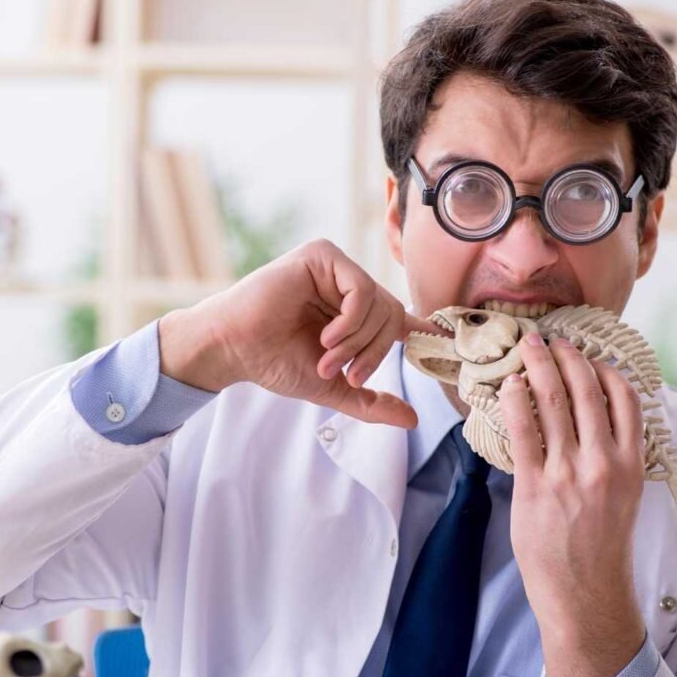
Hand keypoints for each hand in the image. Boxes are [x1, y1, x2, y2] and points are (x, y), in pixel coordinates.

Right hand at [158, 239, 441, 427]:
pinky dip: (352, 321)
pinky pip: (362, 289)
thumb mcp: (332, 387)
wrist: (235, 349)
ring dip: (358, 342)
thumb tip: (411, 420)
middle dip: (374, 352)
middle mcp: (346, 285)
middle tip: (348, 374)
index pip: (397, 316)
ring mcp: (335, 268)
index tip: (441, 340)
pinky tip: (327, 336)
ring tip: (327, 357)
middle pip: (392, 314)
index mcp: (349, 310)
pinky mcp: (322, 256)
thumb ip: (370, 401)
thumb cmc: (275, 362)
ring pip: (379, 304)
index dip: (419, 329)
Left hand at [500, 333, 646, 676]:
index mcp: (631, 462)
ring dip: (537, 367)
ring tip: (526, 347)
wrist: (585, 591)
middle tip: (549, 337)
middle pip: (585, 390)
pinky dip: (513, 400)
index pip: (625, 398)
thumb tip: (588, 416)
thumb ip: (611, 454)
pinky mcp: (535, 485)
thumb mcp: (623, 494)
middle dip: (565, 356)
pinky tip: (507, 385)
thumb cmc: (601, 543)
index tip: (587, 351)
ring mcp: (568, 473)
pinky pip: (522, 429)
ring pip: (552, 402)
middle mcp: (603, 462)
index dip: (603, 367)